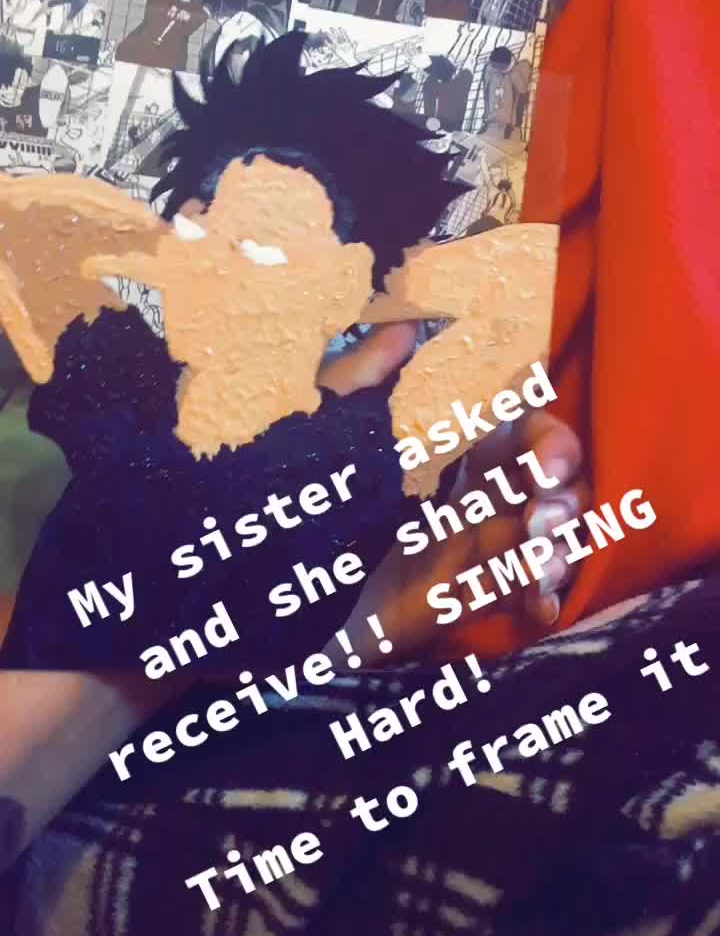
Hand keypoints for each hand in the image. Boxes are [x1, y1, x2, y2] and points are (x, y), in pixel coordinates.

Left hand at [317, 324, 587, 661]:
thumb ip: (363, 378)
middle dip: (566, 502)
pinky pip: (523, 595)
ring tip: (534, 567)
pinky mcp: (467, 594)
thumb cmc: (308, 485)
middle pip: (559, 488)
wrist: (277, 574)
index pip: (531, 433)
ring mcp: (478, 545)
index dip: (553, 444)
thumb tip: (401, 328)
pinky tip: (539, 606)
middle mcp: (480, 491)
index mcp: (459, 444)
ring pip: (551, 541)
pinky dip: (544, 600)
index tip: (542, 468)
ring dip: (560, 552)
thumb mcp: (330, 424)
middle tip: (535, 523)